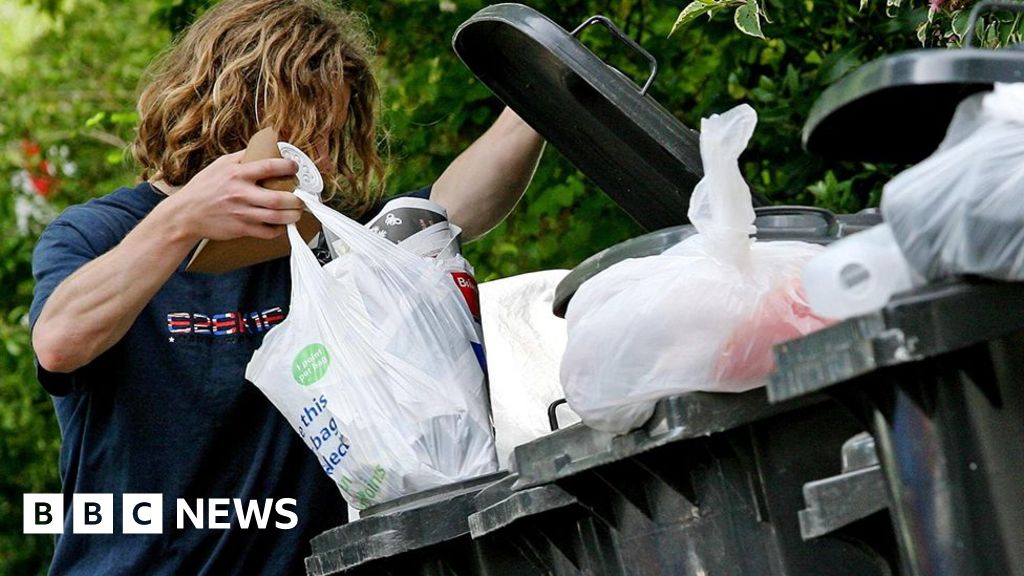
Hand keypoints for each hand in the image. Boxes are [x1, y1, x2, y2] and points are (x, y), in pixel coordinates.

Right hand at [160, 151, 304, 242]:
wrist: (185, 214)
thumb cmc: (204, 188)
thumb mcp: (220, 165)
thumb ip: (243, 156)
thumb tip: (265, 146)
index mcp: (237, 174)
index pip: (269, 167)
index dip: (287, 166)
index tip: (294, 167)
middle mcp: (241, 194)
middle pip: (278, 198)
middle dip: (296, 199)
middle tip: (301, 198)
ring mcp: (241, 213)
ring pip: (276, 217)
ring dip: (293, 216)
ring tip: (297, 211)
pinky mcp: (241, 229)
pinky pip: (267, 232)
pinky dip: (279, 230)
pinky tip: (281, 224)